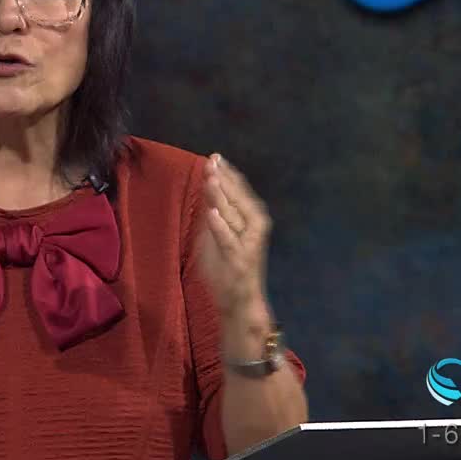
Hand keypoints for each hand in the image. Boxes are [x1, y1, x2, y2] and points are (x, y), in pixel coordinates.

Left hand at [198, 153, 272, 325]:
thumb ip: (213, 217)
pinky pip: (229, 241)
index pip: (239, 192)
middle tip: (213, 160)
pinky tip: (212, 212)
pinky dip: (221, 227)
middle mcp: (253, 229)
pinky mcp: (240, 261)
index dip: (228, 175)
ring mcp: (248, 245)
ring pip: (236, 216)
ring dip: (224, 197)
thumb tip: (207, 192)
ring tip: (212, 179)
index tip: (215, 157)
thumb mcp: (216, 237)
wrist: (239, 302)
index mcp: (249, 221)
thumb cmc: (227, 268)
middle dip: (226, 179)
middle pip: (240, 199)